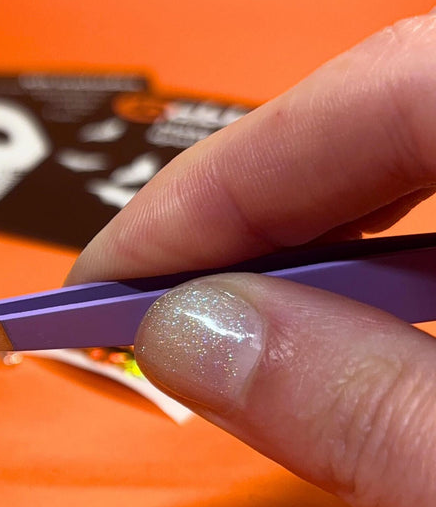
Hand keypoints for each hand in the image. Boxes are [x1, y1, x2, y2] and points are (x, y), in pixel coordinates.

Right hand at [68, 14, 435, 506]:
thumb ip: (374, 412)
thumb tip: (188, 336)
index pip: (382, 93)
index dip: (215, 193)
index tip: (102, 279)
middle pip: (393, 112)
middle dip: (248, 220)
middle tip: (143, 307)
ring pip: (423, 160)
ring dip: (316, 245)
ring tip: (231, 323)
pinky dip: (390, 267)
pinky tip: (353, 328)